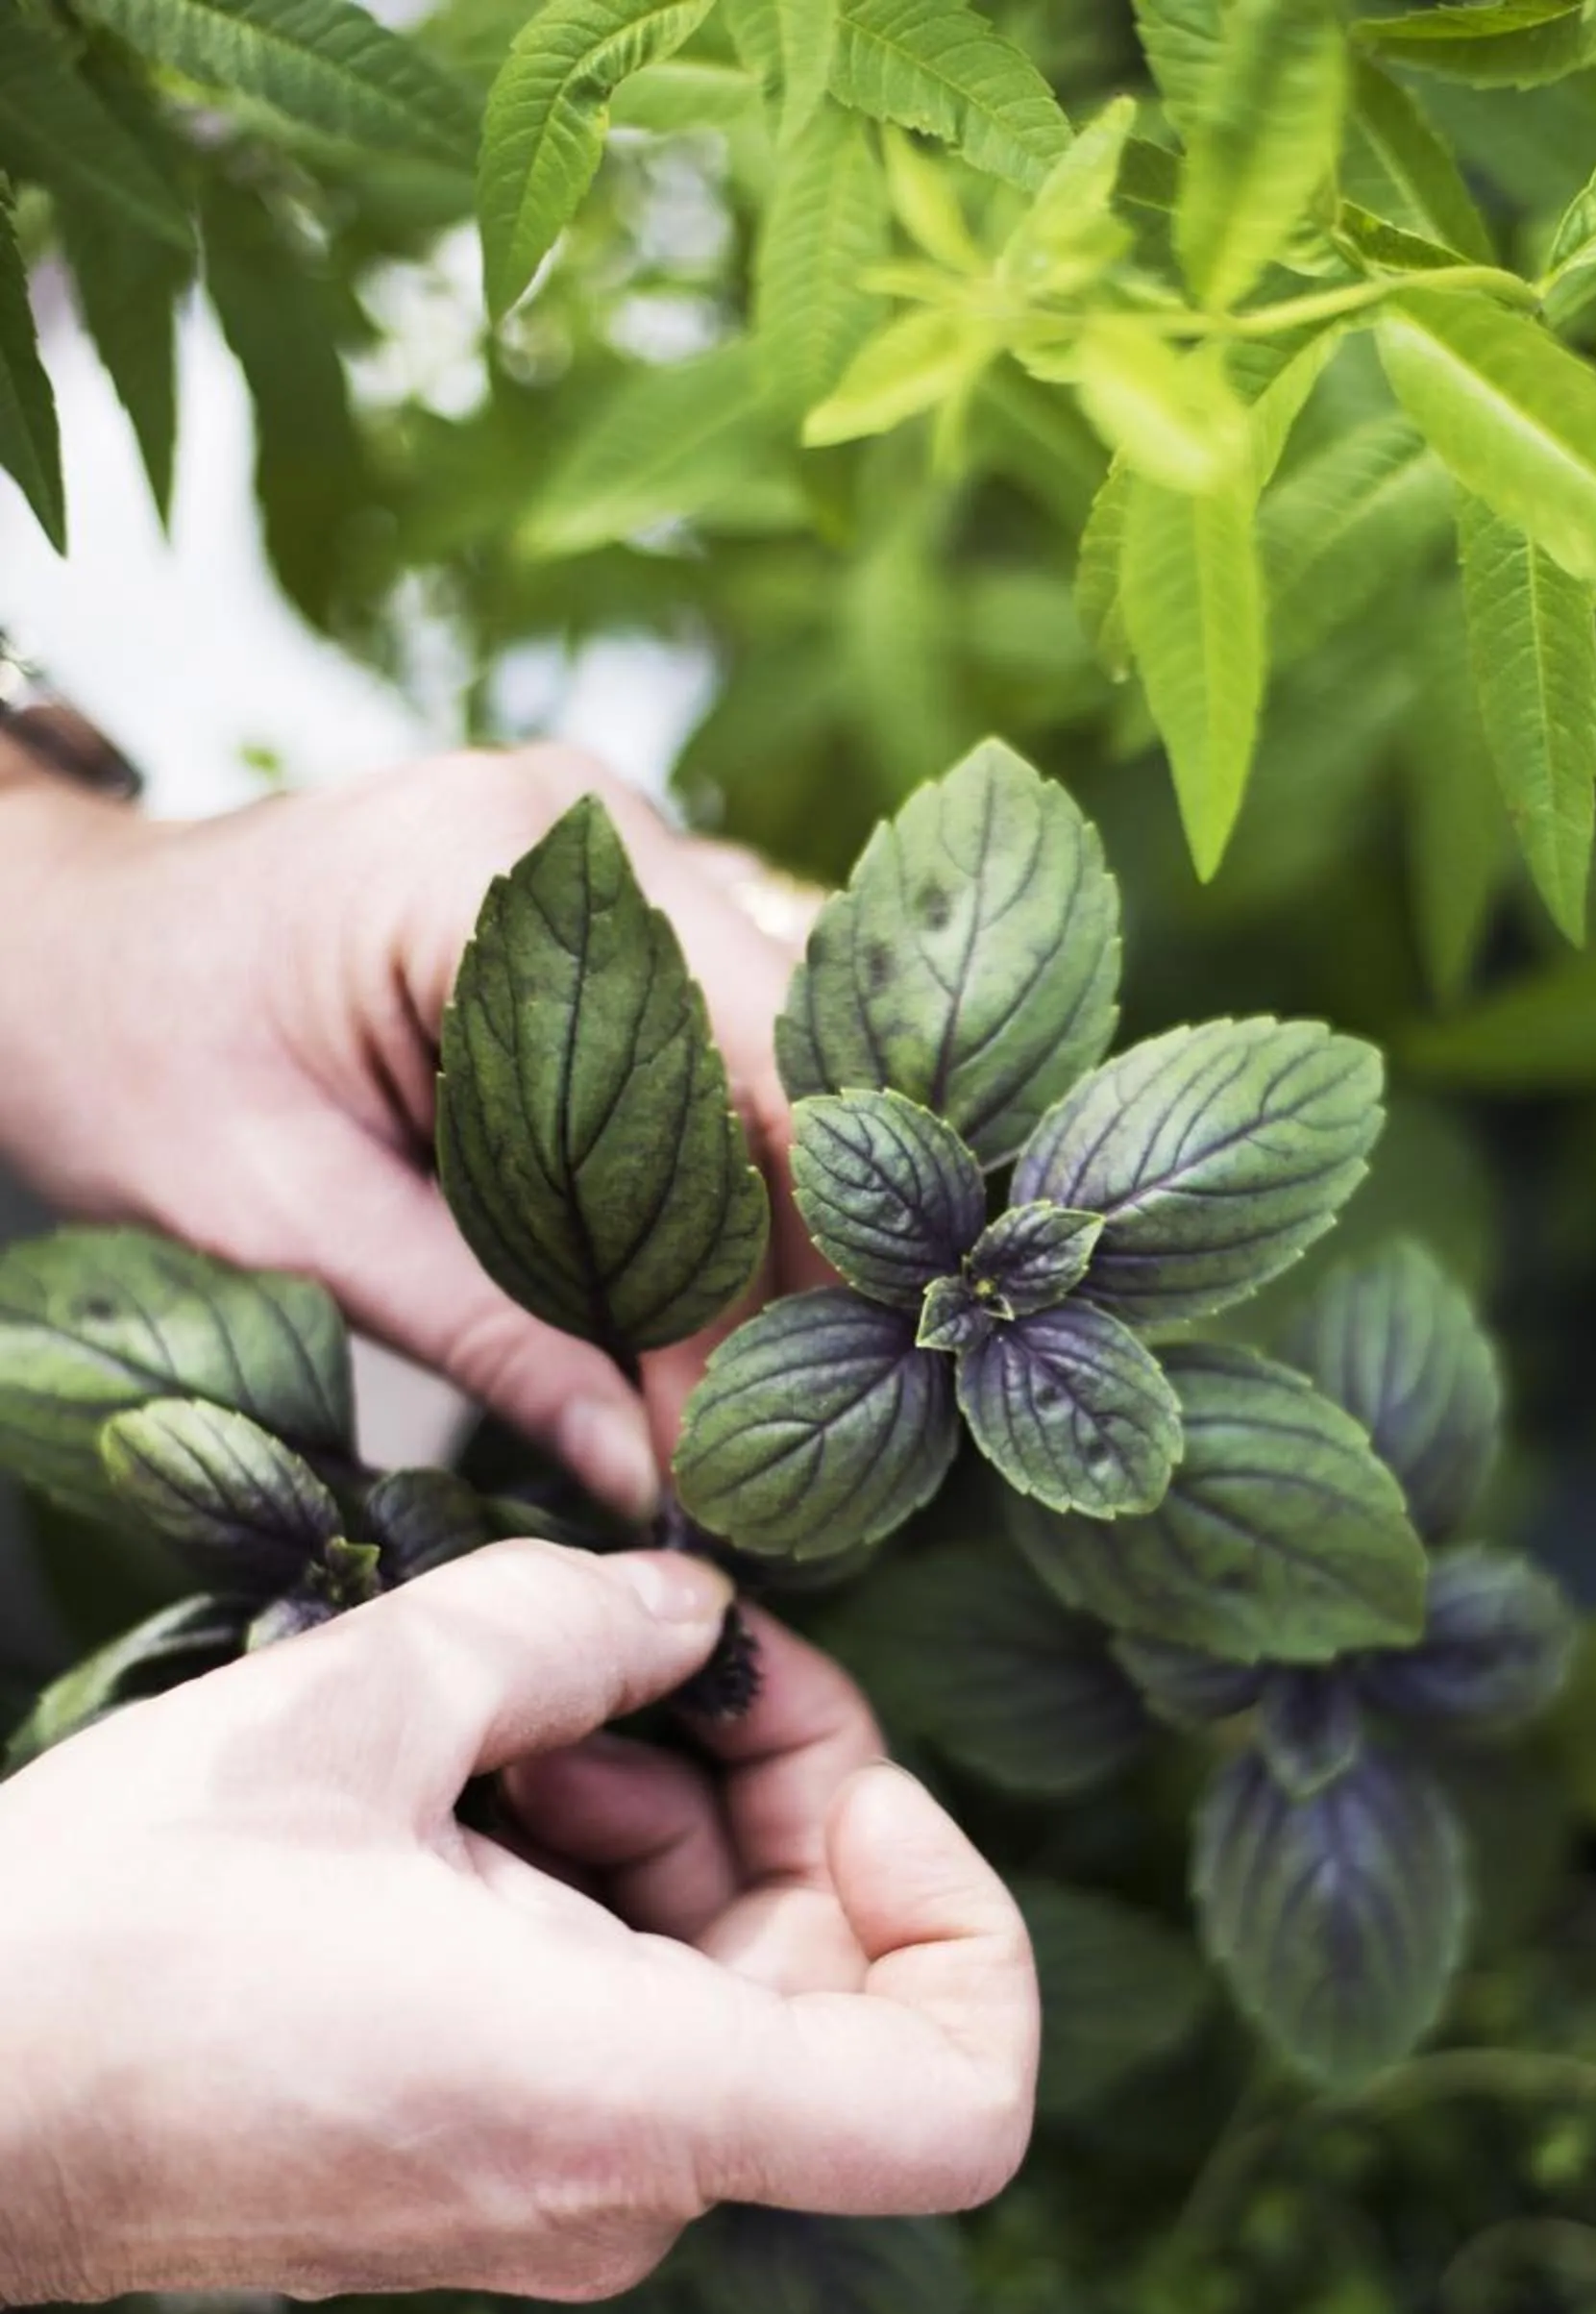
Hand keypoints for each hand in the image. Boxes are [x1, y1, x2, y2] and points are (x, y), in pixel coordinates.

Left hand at [0, 747, 823, 1509]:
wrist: (51, 959)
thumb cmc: (130, 1065)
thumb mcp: (289, 1224)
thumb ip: (486, 1336)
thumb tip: (642, 1470)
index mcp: (489, 866)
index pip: (734, 1052)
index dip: (782, 1239)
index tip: (775, 1405)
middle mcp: (581, 829)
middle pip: (779, 1050)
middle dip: (791, 1246)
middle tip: (781, 1426)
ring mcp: (605, 856)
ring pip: (766, 1055)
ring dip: (769, 1219)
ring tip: (752, 1382)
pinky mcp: (605, 908)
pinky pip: (716, 1045)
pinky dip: (725, 1174)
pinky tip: (713, 1296)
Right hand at [0, 1542, 1035, 2302]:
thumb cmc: (115, 1929)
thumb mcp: (359, 1704)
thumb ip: (570, 1624)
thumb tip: (687, 1614)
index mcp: (628, 2099)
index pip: (962, 2104)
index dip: (967, 1916)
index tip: (854, 1783)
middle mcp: (619, 2187)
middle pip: (843, 1993)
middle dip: (788, 1796)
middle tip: (668, 1659)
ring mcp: (556, 2196)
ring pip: (730, 1988)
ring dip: (672, 1819)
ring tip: (520, 1717)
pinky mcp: (491, 2168)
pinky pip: (628, 2018)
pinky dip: (598, 1884)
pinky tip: (475, 1788)